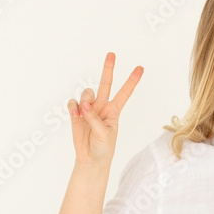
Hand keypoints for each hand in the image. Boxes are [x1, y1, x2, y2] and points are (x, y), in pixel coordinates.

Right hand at [68, 52, 142, 166]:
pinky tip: (76, 113)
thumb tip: (85, 105)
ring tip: (84, 111)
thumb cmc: (103, 148)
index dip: (132, 81)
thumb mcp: (105, 134)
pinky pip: (73, 103)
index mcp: (114, 111)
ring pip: (87, 93)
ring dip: (85, 99)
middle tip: (112, 54)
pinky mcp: (76, 114)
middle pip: (105, 83)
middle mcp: (102, 106)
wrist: (90, 159)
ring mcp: (88, 109)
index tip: (140, 68)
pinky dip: (73, 106)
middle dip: (108, 68)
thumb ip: (95, 118)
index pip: (125, 93)